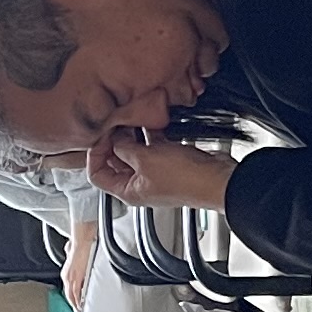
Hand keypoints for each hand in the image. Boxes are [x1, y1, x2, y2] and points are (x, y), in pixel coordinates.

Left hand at [63, 226, 95, 303]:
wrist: (81, 243)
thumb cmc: (80, 247)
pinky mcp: (75, 279)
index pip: (68, 290)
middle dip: (73, 304)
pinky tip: (81, 306)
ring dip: (76, 305)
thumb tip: (70, 252)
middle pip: (68, 295)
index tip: (76, 304)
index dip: (72, 298)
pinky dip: (78, 301)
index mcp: (66, 273)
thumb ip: (71, 257)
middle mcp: (66, 277)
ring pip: (71, 296)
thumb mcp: (72, 254)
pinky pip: (76, 293)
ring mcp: (69, 278)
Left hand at [88, 132, 233, 210]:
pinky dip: (151, 136)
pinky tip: (153, 124)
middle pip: (115, 162)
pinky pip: (154, 148)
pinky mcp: (171, 164)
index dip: (95, 154)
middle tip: (117, 124)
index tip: (102, 136)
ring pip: (135, 153)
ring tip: (132, 120)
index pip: (97, 175)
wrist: (216, 180)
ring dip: (133, 137)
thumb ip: (124, 148)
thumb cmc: (184, 179)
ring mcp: (156, 175)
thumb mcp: (145, 158)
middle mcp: (140, 185)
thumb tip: (115, 141)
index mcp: (128, 191)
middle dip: (114, 142)